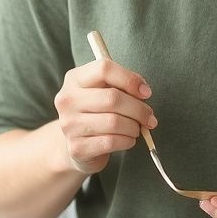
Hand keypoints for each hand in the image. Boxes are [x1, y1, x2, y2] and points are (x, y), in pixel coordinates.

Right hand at [54, 57, 154, 175]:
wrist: (77, 144)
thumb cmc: (96, 113)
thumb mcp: (103, 92)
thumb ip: (121, 85)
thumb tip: (143, 90)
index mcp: (74, 79)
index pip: (104, 69)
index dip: (130, 79)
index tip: (145, 92)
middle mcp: (67, 100)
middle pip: (113, 98)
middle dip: (139, 109)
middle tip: (149, 116)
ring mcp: (69, 125)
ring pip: (114, 122)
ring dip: (134, 127)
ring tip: (136, 129)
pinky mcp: (77, 147)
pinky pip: (111, 142)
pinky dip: (127, 141)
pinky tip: (128, 139)